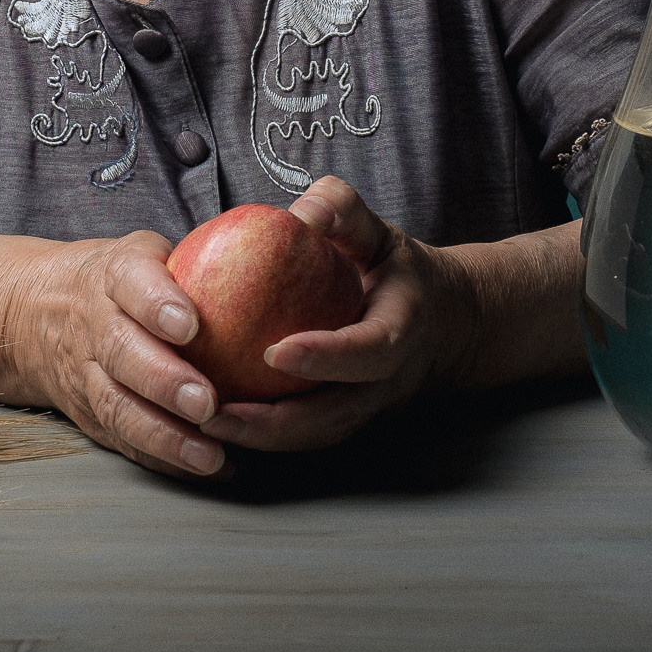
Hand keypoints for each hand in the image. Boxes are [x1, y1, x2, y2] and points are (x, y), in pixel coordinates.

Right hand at [0, 231, 231, 478]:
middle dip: (163, 381)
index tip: (189, 324)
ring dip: (163, 435)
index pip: (130, 282)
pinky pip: (121, 439)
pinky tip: (202, 469)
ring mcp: (86, 373)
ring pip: (116, 405)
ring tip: (209, 456)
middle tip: (206, 402)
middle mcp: (94, 323)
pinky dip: (161, 459)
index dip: (157, 304)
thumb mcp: (147, 252)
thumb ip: (197, 258)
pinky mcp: (88, 413)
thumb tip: (280, 255)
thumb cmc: (123, 280)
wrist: (36, 312)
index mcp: (113, 274)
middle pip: (121, 352)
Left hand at [196, 176, 477, 453]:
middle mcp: (385, 381)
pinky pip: (304, 434)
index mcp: (401, 330)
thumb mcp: (378, 232)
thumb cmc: (399, 272)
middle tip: (215, 410)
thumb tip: (301, 213)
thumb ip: (344, 212)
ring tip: (205, 424)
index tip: (274, 352)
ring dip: (261, 439)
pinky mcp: (345, 420)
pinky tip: (216, 423)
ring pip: (316, 436)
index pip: (368, 351)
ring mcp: (366, 408)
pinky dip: (262, 437)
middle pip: (334, 416)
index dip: (325, 357)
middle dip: (275, 423)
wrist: (445, 326)